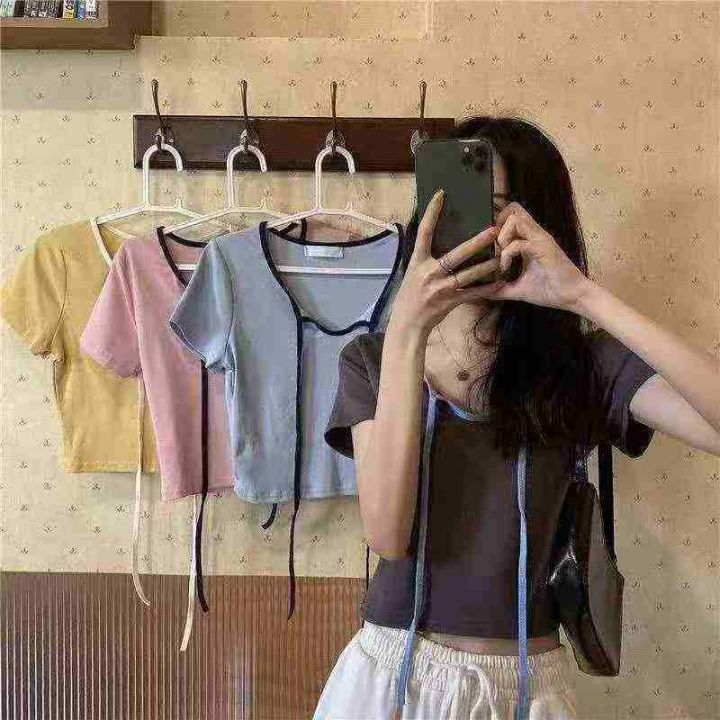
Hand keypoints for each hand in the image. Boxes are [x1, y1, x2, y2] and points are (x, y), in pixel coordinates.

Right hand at [389, 189, 504, 338]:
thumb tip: (439, 240)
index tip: (441, 195)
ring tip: (502, 257)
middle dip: (476, 243)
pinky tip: (499, 283)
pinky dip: (486, 289)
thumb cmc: (410, 296)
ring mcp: (440, 288)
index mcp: (418, 261)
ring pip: (468, 275)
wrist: (407, 323)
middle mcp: (429, 272)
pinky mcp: (449, 302)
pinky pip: (472, 294)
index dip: (432, 213)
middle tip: (493, 230)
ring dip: (486, 266)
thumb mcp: (413, 273)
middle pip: (455, 255)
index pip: (424, 232)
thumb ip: (427, 258)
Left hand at [489, 201, 591, 310]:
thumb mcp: (519, 289)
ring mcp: (540, 240)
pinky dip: (507, 254)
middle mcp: (535, 235)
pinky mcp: (543, 249)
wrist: (573, 297)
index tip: (493, 247)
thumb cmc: (550, 290)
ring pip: (515, 219)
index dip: (498, 225)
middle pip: (513, 209)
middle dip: (498, 225)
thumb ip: (501, 289)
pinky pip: (519, 243)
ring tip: (501, 256)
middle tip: (496, 247)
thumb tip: (483, 293)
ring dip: (502, 237)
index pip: (512, 216)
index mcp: (530, 240)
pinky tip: (506, 268)